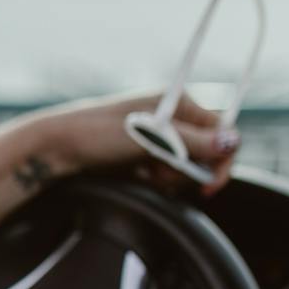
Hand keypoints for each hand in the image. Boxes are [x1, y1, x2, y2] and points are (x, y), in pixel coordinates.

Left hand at [21, 91, 240, 196]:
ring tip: (146, 175)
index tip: (207, 186)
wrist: (56, 147)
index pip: (222, 132)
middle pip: (206, 153)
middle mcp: (172, 116)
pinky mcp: (145, 153)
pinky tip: (138, 178)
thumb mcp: (147, 139)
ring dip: (172, 178)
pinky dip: (158, 181)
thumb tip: (233, 142)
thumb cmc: (98, 135)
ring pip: (187, 167)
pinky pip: (167, 174)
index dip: (220, 160)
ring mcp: (158, 135)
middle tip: (163, 178)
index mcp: (178, 102)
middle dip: (190, 171)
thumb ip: (192, 142)